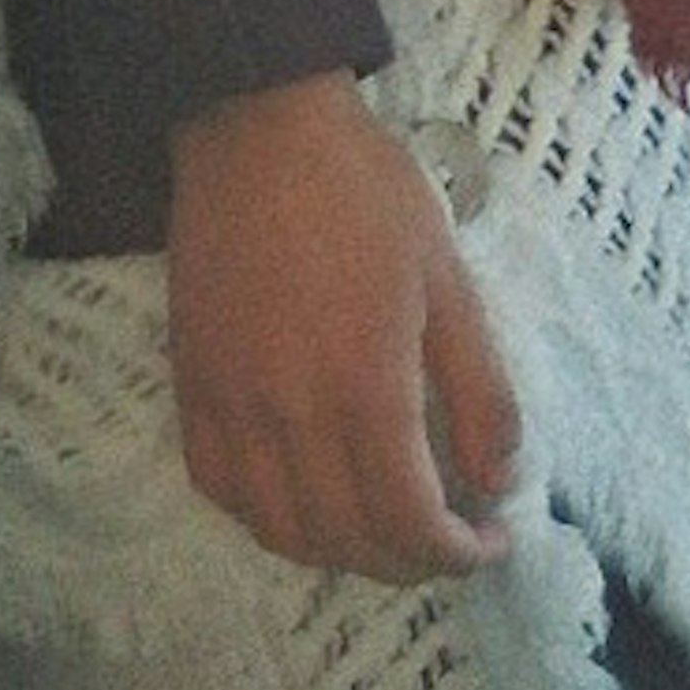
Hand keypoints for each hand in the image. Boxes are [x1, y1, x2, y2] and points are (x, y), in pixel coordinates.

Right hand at [164, 74, 523, 582]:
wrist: (259, 127)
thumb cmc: (366, 193)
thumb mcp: (449, 280)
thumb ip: (481, 390)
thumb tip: (498, 480)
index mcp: (366, 392)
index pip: (411, 525)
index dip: (457, 554)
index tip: (489, 539)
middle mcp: (291, 418)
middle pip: (347, 542)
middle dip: (407, 562)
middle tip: (444, 538)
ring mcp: (231, 405)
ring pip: (279, 531)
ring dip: (337, 552)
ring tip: (378, 526)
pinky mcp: (191, 384)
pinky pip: (218, 486)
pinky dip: (263, 516)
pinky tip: (298, 497)